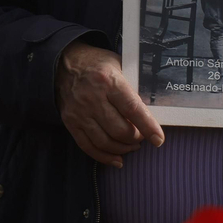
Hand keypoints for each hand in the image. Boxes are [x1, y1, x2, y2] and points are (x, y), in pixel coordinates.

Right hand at [55, 42, 163, 166]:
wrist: (63, 63)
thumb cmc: (98, 64)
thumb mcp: (119, 65)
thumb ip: (133, 86)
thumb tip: (154, 108)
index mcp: (109, 82)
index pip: (132, 109)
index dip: (148, 126)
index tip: (159, 139)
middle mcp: (93, 98)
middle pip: (119, 130)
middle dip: (136, 138)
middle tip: (143, 137)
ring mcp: (79, 113)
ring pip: (105, 142)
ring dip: (123, 149)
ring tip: (133, 146)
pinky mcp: (70, 122)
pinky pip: (88, 146)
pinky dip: (104, 156)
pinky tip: (117, 159)